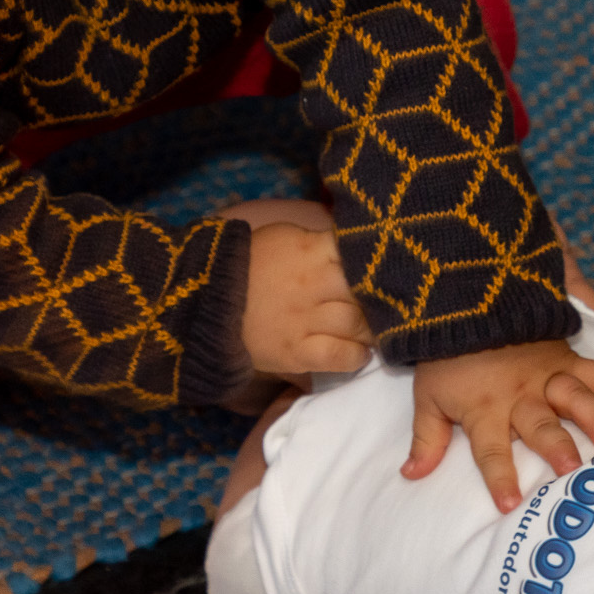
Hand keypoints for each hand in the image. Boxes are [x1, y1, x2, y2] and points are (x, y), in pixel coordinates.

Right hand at [242, 222, 373, 376]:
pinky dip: (356, 356)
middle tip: (386, 306)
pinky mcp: (297, 352)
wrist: (207, 301)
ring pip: (359, 325)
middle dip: (381, 299)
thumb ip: (320, 243)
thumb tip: (356, 251)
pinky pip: (339, 356)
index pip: (362, 254)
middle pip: (367, 292)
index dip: (379, 264)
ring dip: (373, 329)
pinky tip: (361, 353)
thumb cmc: (250, 263)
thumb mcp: (285, 237)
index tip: (387, 272)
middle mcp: (313, 284)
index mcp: (312, 250)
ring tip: (374, 330)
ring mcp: (305, 320)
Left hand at [407, 339, 593, 511]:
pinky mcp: (567, 358)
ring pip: (575, 399)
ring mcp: (547, 376)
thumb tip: (411, 475)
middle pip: (540, 426)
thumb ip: (426, 439)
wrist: (466, 304)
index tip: (510, 505)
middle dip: (556, 447)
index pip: (491, 451)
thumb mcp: (427, 399)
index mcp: (485, 410)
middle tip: (572, 469)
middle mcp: (520, 396)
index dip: (500, 478)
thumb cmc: (446, 360)